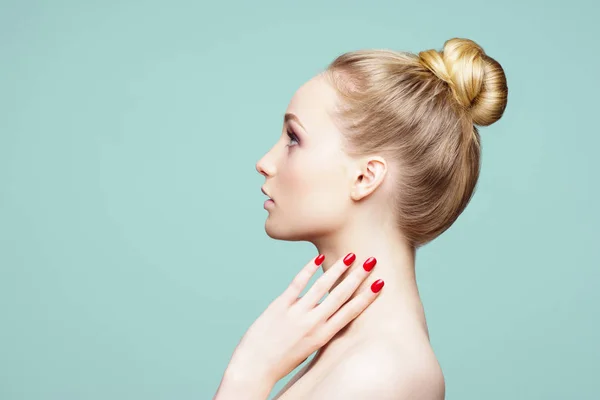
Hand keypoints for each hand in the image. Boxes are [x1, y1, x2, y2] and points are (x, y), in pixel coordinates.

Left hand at [226, 253, 383, 386]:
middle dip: (357, 277)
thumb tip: (322, 308)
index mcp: (323, 336)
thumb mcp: (307, 347)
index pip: (350, 312)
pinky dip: (308, 269)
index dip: (366, 296)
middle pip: (341, 295)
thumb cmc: (281, 360)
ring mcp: (297, 313)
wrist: (255, 367)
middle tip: (371, 261)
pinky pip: (298, 283)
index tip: (380, 283)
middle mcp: (313, 323)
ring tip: (350, 256)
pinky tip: (318, 258)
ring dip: (338, 269)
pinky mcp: (280, 305)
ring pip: (322, 286)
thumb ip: (318, 328)